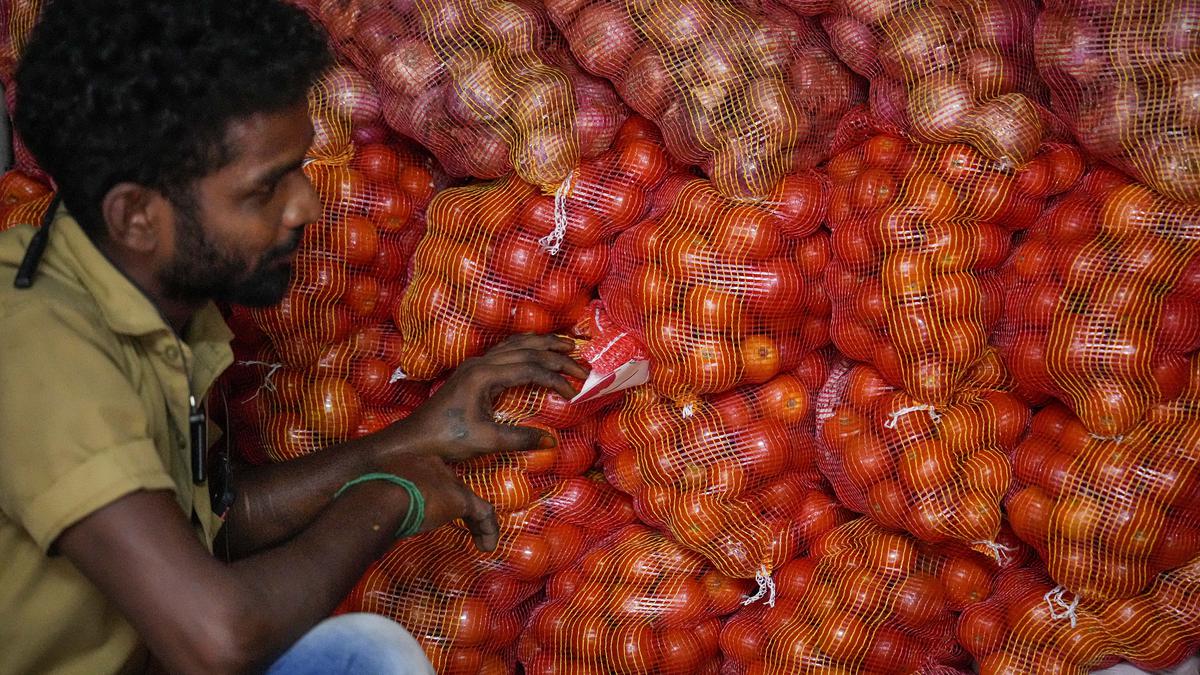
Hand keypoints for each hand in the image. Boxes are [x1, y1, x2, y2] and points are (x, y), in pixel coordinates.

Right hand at [382, 453, 499, 551]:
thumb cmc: (367, 499)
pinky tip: (487, 547)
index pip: (428, 476)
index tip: (429, 508)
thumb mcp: (371, 497)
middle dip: (455, 504)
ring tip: (480, 539)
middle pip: (451, 486)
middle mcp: (432, 466)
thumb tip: (374, 525)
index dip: (432, 493)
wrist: (380, 497)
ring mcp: (448, 481)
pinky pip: (483, 514)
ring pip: (470, 500)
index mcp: (409, 463)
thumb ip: (379, 505)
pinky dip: (487, 530)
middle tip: (455, 521)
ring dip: (476, 521)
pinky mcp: (460, 499)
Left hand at [388, 334, 587, 461]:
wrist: (414, 440)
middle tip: (584, 365)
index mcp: (484, 375)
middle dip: (557, 356)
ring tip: (568, 346)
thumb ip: (520, 438)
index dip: (556, 378)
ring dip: (543, 344)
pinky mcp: (472, 372)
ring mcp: (475, 365)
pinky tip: (535, 349)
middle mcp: (480, 364)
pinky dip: (526, 347)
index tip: (575, 393)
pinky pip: (505, 351)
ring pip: (515, 345)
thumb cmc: (446, 439)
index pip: (530, 368)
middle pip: (526, 350)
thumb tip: (552, 441)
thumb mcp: (486, 440)